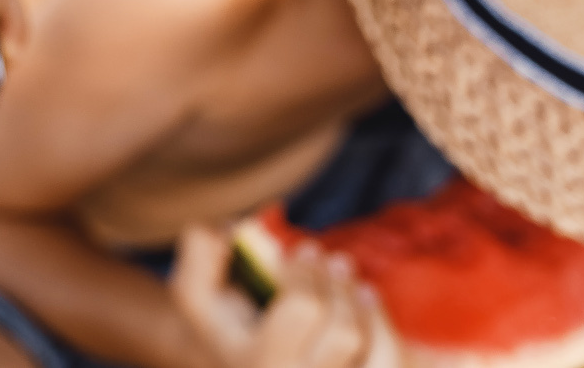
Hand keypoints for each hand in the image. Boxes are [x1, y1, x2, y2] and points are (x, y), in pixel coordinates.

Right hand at [170, 225, 392, 367]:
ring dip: (364, 306)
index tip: (300, 252)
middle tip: (329, 257)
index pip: (302, 310)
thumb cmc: (219, 327)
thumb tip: (234, 228)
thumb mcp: (194, 294)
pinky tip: (366, 299)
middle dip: (336, 284)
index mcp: (257, 362)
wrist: (234, 364)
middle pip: (342, 332)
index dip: (305, 273)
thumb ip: (200, 255)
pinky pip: (389, 361)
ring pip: (376, 353)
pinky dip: (383, 327)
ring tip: (351, 278)